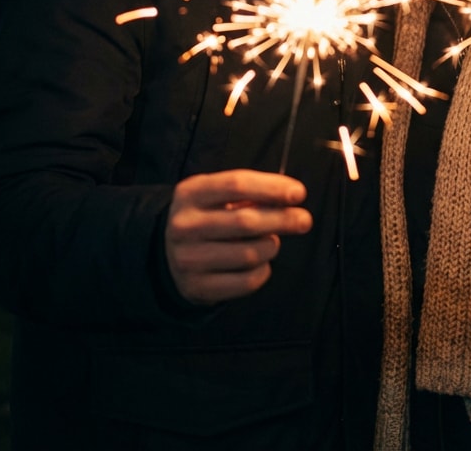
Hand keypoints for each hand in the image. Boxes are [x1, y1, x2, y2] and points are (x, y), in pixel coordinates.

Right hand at [165, 169, 312, 303]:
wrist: (166, 252)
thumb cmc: (205, 216)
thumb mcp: (216, 194)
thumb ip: (250, 192)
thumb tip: (290, 197)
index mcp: (191, 193)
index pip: (237, 184)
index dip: (272, 188)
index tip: (299, 193)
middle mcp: (185, 225)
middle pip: (246, 221)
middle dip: (283, 219)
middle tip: (304, 220)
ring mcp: (188, 258)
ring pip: (249, 254)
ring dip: (271, 246)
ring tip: (271, 241)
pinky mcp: (197, 287)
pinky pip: (245, 281)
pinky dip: (263, 271)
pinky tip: (261, 263)